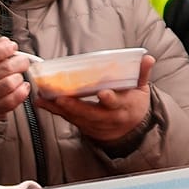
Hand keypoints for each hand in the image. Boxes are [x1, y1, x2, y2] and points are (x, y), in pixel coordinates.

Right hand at [0, 39, 31, 121]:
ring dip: (19, 77)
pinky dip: (21, 92)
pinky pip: (11, 100)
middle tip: (22, 61)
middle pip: (5, 69)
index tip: (11, 47)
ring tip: (17, 75)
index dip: (5, 49)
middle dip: (19, 62)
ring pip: (10, 84)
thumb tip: (5, 43)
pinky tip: (21, 87)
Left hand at [34, 56, 154, 146]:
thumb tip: (148, 58)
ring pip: (76, 117)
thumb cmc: (133, 104)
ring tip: (45, 97)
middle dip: (76, 106)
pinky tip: (41, 102)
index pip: (116, 103)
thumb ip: (142, 74)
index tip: (103, 93)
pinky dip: (53, 111)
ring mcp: (94, 123)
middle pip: (91, 113)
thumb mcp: (141, 90)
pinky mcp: (82, 125)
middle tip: (62, 98)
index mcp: (123, 107)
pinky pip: (67, 118)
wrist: (129, 130)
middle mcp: (107, 117)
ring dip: (59, 108)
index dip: (110, 99)